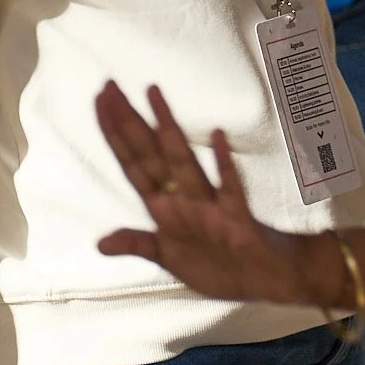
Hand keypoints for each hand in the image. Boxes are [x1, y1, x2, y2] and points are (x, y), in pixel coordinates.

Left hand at [96, 81, 336, 306]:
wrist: (265, 279)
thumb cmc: (218, 266)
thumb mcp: (170, 260)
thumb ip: (139, 245)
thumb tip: (99, 244)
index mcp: (165, 208)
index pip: (133, 165)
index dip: (114, 136)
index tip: (99, 102)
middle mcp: (183, 199)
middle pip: (150, 155)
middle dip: (128, 122)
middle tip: (109, 84)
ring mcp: (209, 206)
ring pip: (183, 162)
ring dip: (167, 131)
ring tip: (153, 95)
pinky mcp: (237, 218)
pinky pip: (230, 189)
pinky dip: (224, 165)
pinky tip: (217, 137)